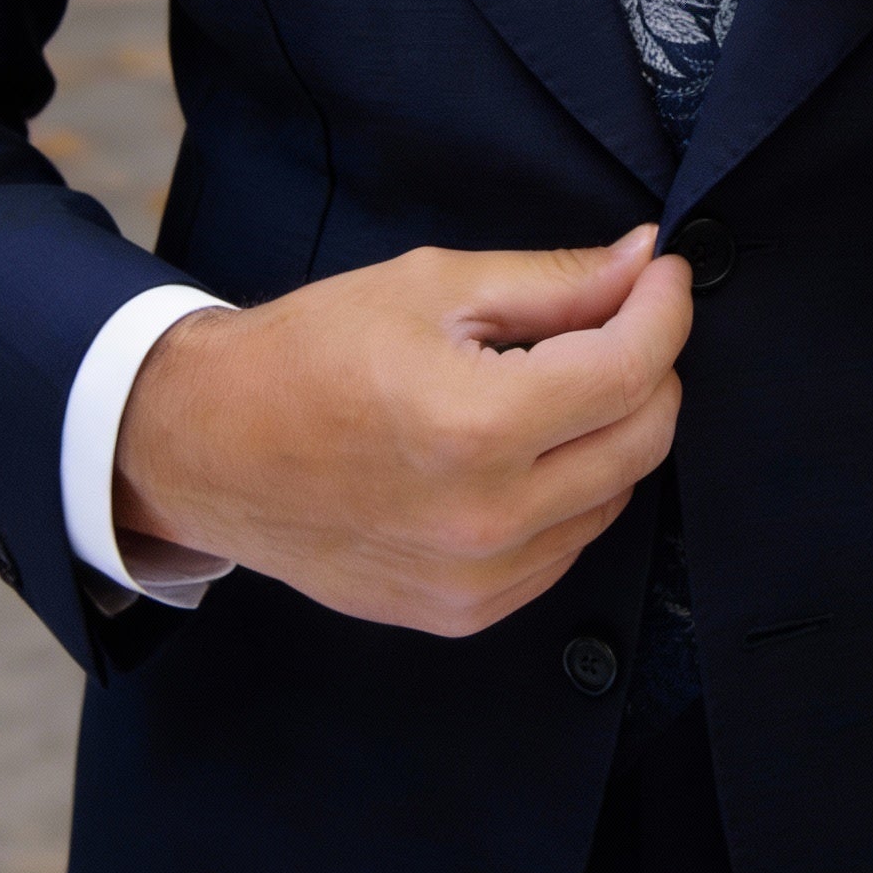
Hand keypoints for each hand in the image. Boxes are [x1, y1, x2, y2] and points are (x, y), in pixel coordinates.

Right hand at [112, 228, 691, 636]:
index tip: (665, 274)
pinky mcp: (463, 612)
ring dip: (612, 428)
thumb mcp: (433, 286)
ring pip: (616, 495)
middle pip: (644, 438)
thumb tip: (646, 260)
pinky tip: (526, 445)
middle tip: (619, 316)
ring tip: (556, 378)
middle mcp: (486, 518)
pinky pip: (566, 546)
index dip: (665, 309)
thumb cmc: (310, 352)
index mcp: (477, 426)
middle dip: (651, 365)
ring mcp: (475, 580)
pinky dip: (573, 488)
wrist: (208, 446)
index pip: (631, 368)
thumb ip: (555, 280)